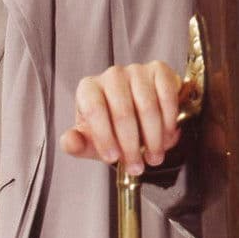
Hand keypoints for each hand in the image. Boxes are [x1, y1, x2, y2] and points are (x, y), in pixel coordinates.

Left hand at [59, 62, 182, 175]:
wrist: (139, 117)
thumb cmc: (111, 128)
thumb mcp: (91, 141)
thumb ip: (76, 144)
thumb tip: (70, 142)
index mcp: (89, 88)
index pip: (94, 109)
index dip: (104, 136)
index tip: (112, 158)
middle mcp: (111, 76)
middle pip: (122, 111)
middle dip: (131, 145)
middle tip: (137, 166)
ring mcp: (136, 70)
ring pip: (147, 106)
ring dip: (153, 138)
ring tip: (154, 157)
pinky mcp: (159, 71)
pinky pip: (167, 95)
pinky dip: (168, 120)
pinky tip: (168, 136)